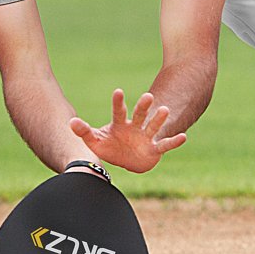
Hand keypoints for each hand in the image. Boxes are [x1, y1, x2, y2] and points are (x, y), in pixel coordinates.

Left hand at [69, 90, 186, 173]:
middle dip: (143, 106)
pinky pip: (165, 145)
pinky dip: (174, 142)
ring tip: (165, 109)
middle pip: (139, 114)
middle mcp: (135, 127)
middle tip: (147, 97)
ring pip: (153, 126)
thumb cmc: (110, 147)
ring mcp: (146, 137)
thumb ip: (84, 132)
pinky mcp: (154, 149)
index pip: (118, 111)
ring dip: (159, 119)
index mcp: (120, 124)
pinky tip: (183, 137)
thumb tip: (71, 122)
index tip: (118, 91)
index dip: (118, 102)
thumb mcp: (96, 141)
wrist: (127, 161)